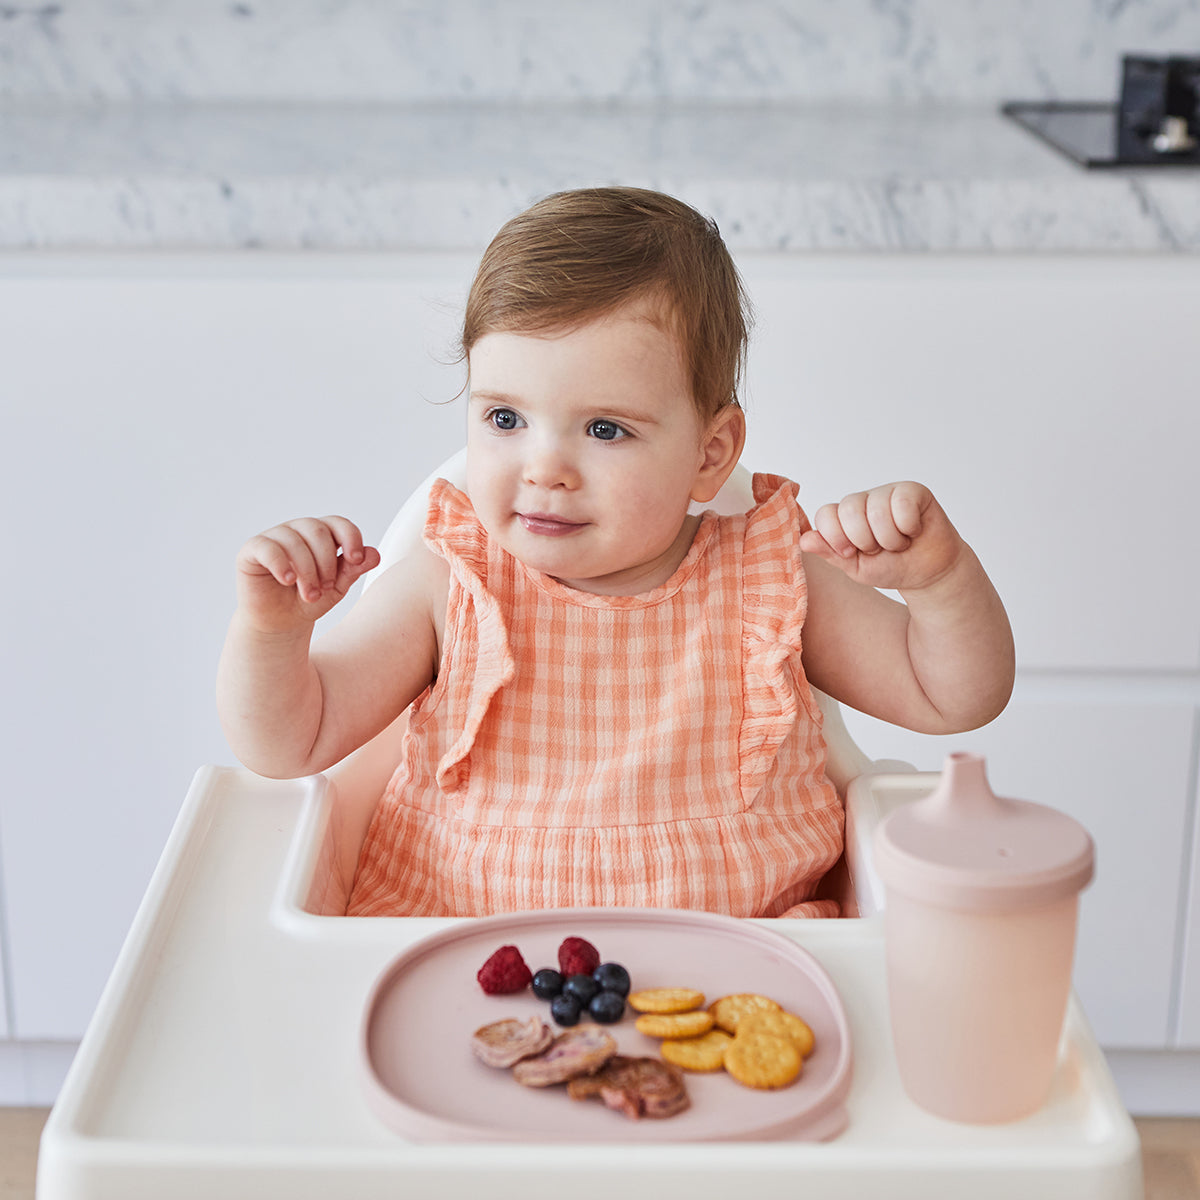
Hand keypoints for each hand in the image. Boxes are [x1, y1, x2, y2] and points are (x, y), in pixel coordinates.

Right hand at [235, 516, 381, 632]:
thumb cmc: (310, 600)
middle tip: (326, 588)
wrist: (281, 623)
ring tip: (310, 595)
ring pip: (294, 541)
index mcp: (322, 534)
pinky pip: (267, 547)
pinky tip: (288, 580)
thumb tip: (374, 554)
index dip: (351, 537)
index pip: (339, 524)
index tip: (356, 560)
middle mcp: (298, 529)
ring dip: (307, 571)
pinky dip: (280, 564)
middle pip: (318, 531)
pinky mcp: (252, 549)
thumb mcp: (337, 587)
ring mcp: (274, 537)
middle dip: (327, 563)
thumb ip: (354, 570)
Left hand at [799, 482, 963, 593]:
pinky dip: (909, 527)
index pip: (825, 514)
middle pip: (848, 510)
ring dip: (890, 539)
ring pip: (877, 511)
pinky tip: (913, 531)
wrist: (928, 573)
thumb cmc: (890, 567)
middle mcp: (862, 501)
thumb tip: (803, 540)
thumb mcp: (855, 567)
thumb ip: (830, 552)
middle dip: (866, 541)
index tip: (852, 553)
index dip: (837, 539)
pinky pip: (903, 504)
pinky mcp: (912, 490)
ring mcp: (886, 492)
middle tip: (879, 548)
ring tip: (898, 542)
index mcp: (842, 517)